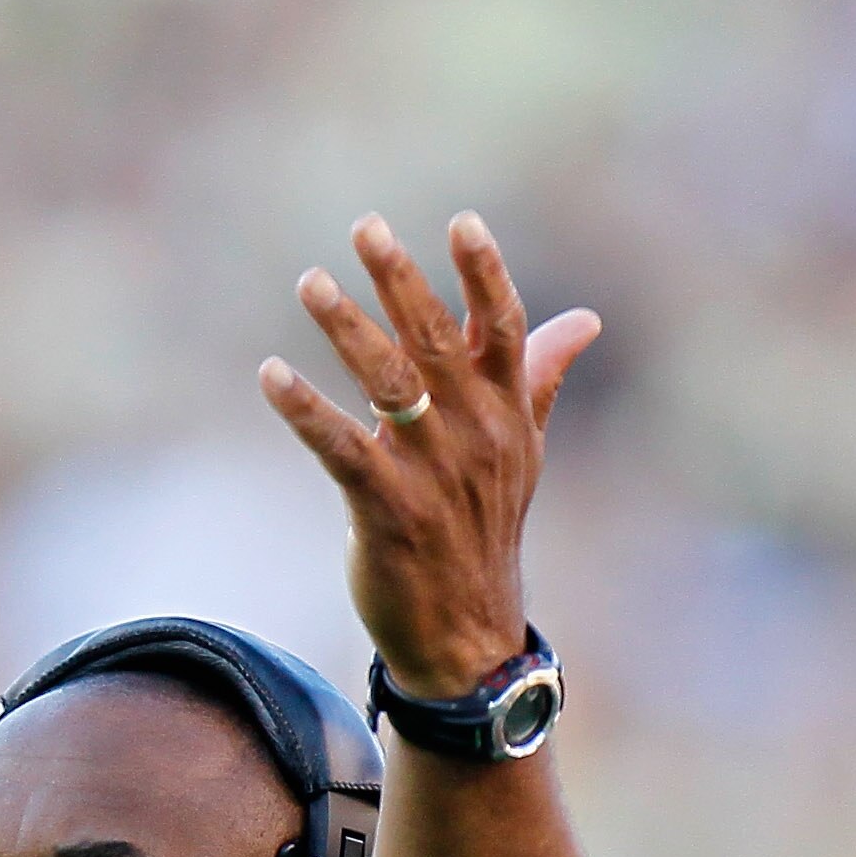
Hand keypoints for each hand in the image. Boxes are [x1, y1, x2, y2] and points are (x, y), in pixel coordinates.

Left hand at [259, 213, 598, 699]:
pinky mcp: (387, 511)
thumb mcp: (522, 452)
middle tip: (365, 227)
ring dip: (346, 328)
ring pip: (388, 384)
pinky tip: (271, 375)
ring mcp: (431, 473)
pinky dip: (304, 411)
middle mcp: (476, 435)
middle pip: (440, 341)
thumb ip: (539, 377)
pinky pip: (341, 449)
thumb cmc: (485, 531)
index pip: (503, 329)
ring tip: (310, 282)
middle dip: (401, 281)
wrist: (468, 634)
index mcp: (508, 415)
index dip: (484, 273)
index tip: (461, 222)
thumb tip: (584, 320)